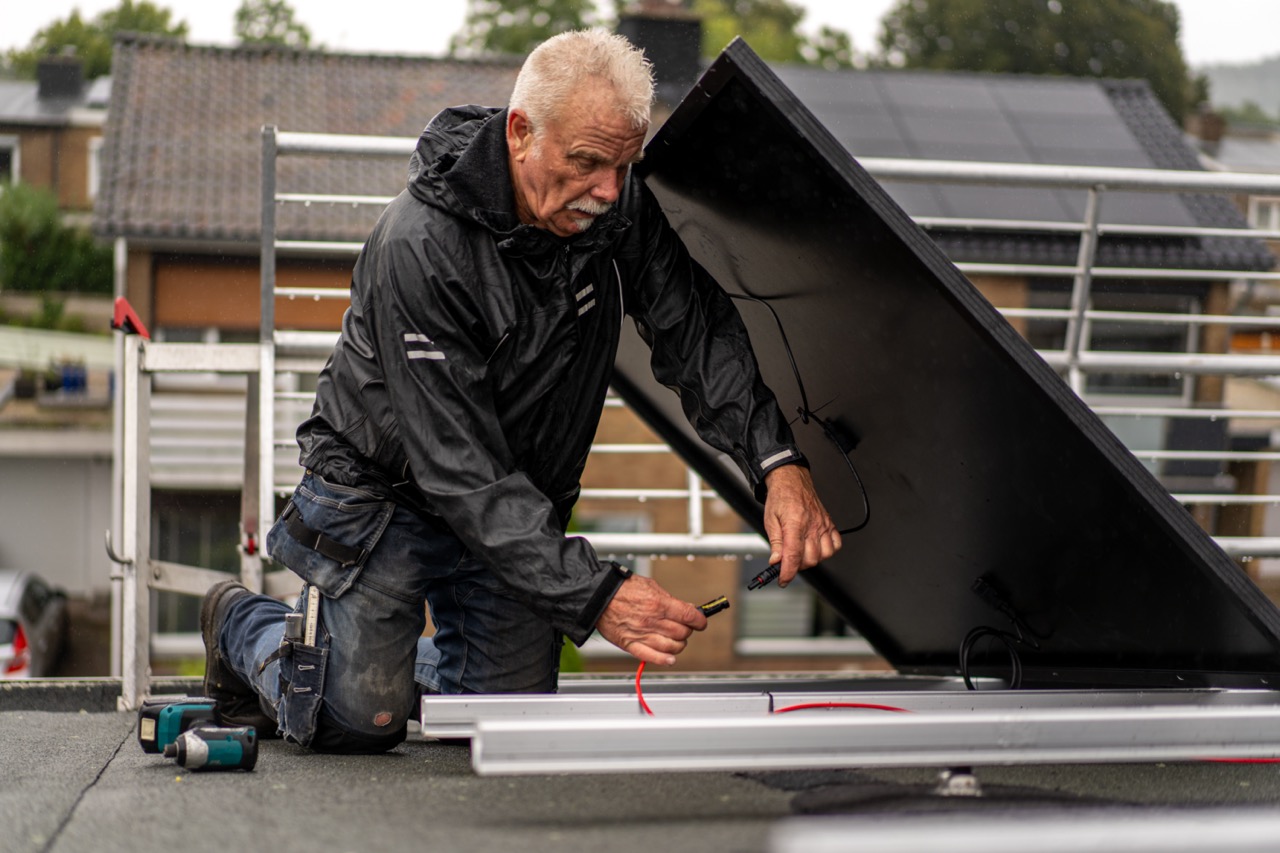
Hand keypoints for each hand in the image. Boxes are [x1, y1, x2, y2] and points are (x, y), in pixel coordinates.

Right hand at [595, 575, 707, 665]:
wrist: (597, 597)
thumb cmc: (622, 589)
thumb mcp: (650, 586)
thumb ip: (670, 599)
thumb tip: (687, 609)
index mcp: (659, 604)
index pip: (689, 616)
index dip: (700, 620)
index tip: (700, 621)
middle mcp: (652, 620)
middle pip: (683, 633)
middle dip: (687, 630)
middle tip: (684, 627)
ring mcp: (642, 634)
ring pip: (672, 647)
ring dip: (678, 644)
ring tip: (675, 639)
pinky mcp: (631, 644)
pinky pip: (652, 657)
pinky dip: (664, 659)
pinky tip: (669, 658)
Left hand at [763, 464, 840, 587]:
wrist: (791, 480)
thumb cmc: (781, 497)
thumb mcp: (770, 520)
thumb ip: (775, 543)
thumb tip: (776, 561)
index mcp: (795, 523)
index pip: (793, 556)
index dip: (788, 573)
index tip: (783, 580)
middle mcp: (812, 525)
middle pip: (810, 559)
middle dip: (797, 566)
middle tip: (787, 561)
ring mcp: (823, 524)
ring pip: (824, 555)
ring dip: (812, 560)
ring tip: (801, 554)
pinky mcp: (830, 523)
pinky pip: (836, 545)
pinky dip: (828, 551)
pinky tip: (816, 548)